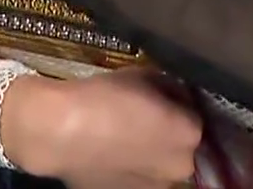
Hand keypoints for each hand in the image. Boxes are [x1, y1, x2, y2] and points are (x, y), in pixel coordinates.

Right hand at [2, 69, 202, 187]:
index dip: (174, 103)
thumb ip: (165, 86)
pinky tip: (108, 150)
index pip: (192, 113)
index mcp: (189, 133)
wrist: (60, 131)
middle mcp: (181, 166)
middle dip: (165, 131)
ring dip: (148, 151)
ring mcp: (155, 187)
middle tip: (139, 116)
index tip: (156, 95)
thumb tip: (171, 91)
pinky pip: (136, 177)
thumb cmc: (102, 97)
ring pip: (158, 164)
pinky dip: (129, 166)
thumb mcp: (139, 76)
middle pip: (179, 144)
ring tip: (120, 135)